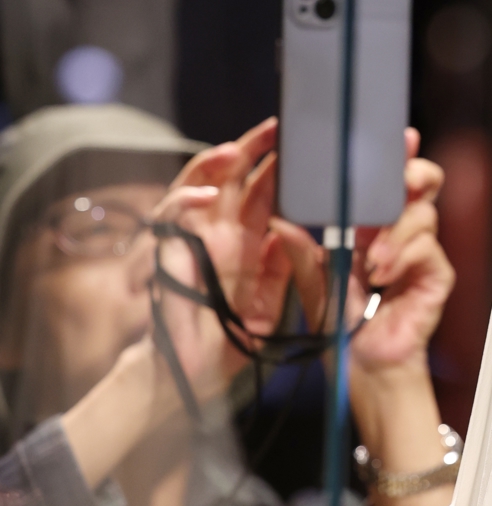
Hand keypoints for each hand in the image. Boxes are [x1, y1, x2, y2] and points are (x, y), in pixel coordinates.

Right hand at [151, 117, 291, 399]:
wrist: (194, 379)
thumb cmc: (229, 342)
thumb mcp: (267, 306)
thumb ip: (279, 272)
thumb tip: (292, 235)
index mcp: (246, 244)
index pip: (265, 193)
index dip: (283, 168)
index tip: (309, 147)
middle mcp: (218, 234)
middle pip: (235, 178)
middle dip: (256, 149)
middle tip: (281, 126)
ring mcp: (192, 241)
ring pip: (201, 185)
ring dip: (218, 163)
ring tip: (239, 148)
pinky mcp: (168, 254)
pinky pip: (171, 217)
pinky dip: (186, 200)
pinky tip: (206, 194)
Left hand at [271, 129, 454, 375]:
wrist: (362, 368)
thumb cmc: (340, 327)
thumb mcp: (313, 283)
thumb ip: (301, 251)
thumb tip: (280, 219)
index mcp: (370, 225)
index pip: (386, 181)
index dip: (395, 155)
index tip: (398, 136)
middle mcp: (398, 233)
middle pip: (422, 184)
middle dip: (413, 174)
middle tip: (400, 180)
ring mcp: (421, 252)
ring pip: (424, 214)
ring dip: (394, 233)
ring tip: (370, 263)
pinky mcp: (436, 275)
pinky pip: (428, 249)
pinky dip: (402, 258)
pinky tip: (382, 277)